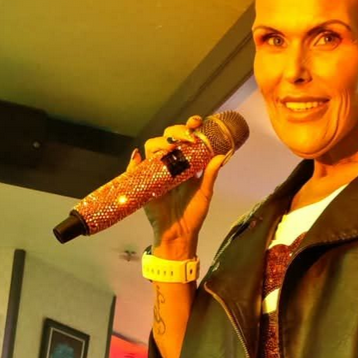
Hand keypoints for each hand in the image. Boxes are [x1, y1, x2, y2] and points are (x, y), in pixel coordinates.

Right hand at [131, 115, 226, 258]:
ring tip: (170, 149)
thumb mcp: (204, 193)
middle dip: (176, 131)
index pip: (185, 139)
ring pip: (152, 148)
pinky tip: (139, 157)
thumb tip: (222, 155)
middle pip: (168, 138)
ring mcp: (156, 172)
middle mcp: (170, 164)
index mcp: (186, 163)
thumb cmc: (192, 214)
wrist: (179, 234)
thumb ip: (210, 174)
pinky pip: (135, 168)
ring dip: (160, 144)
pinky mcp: (143, 183)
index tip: (196, 123)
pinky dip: (134, 161)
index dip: (189, 127)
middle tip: (187, 136)